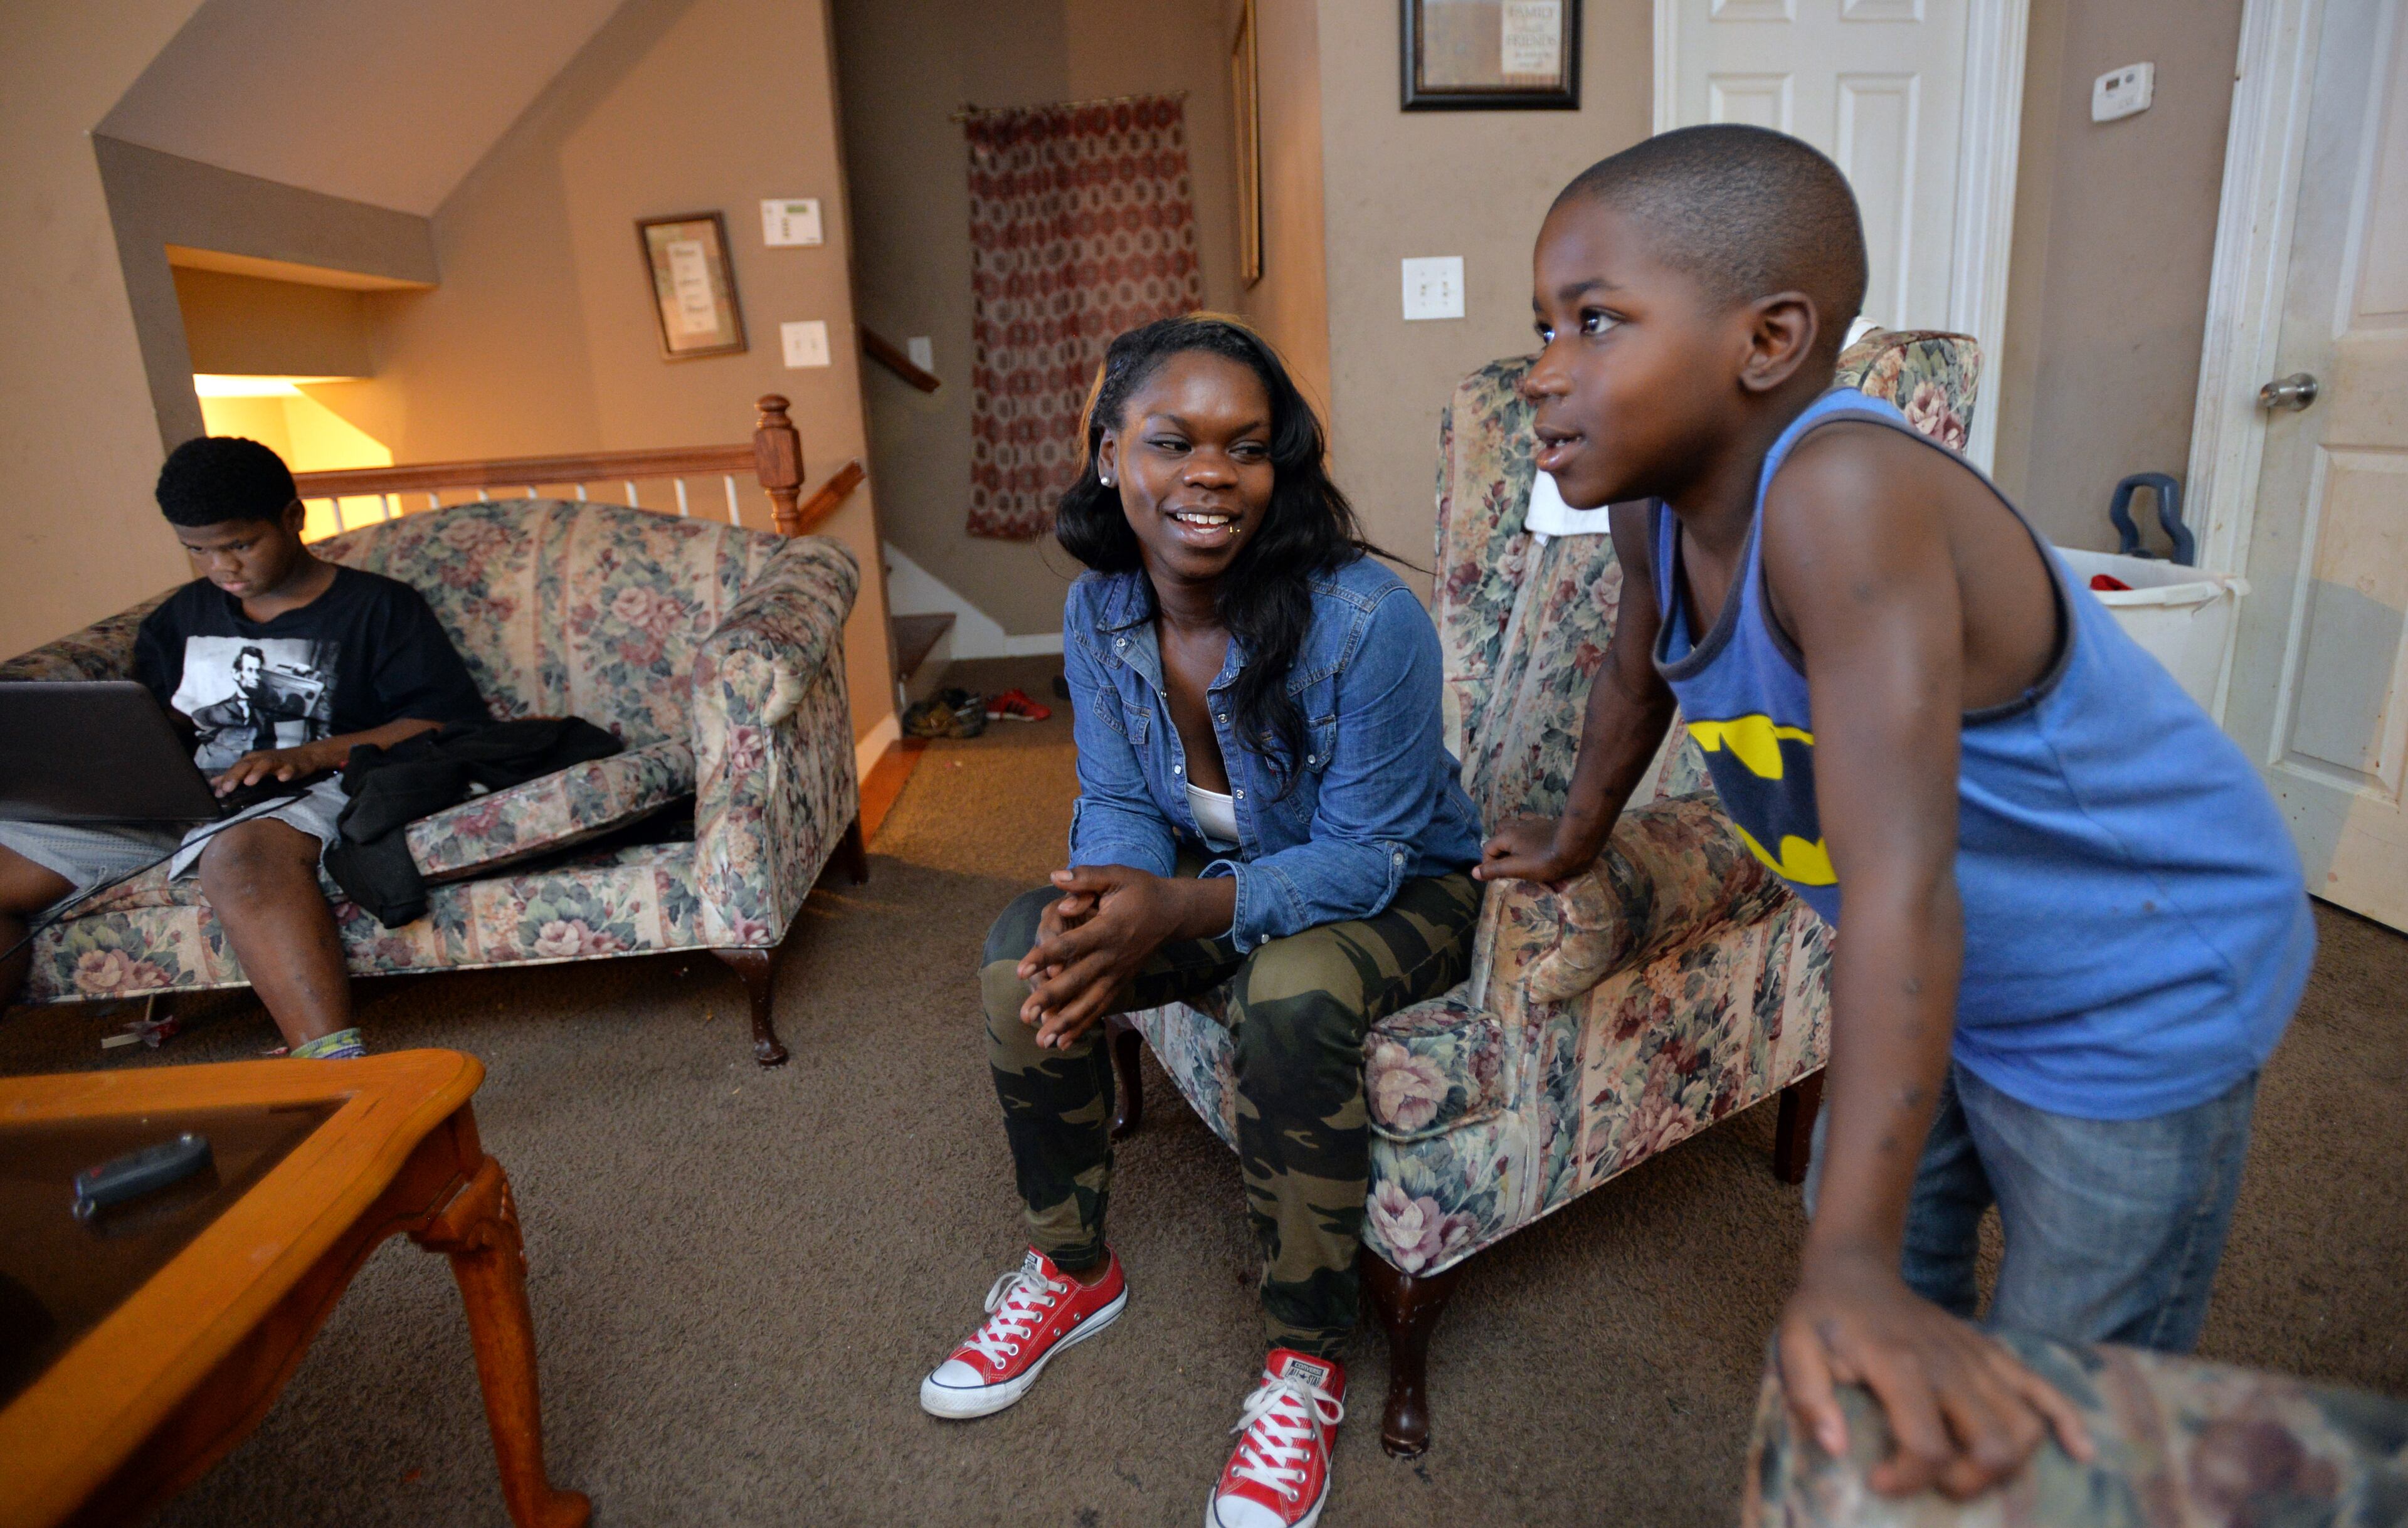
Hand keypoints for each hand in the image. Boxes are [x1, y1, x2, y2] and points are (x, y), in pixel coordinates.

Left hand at [211, 742, 336, 794]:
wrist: (305, 756)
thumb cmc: (276, 764)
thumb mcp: (254, 768)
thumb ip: (235, 775)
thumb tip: (214, 783)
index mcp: (251, 760)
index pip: (235, 769)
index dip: (226, 780)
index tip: (218, 794)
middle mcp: (262, 758)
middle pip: (246, 765)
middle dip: (236, 776)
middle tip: (228, 789)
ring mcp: (278, 761)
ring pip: (265, 765)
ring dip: (257, 772)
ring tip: (249, 782)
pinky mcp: (292, 765)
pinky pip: (288, 769)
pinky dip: (285, 772)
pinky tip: (282, 779)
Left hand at [1014, 866, 1187, 1050]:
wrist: (1174, 913)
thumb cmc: (1141, 891)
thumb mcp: (1117, 875)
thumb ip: (1086, 876)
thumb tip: (1054, 876)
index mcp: (1108, 929)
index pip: (1071, 945)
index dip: (1045, 956)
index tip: (1021, 969)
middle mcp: (1112, 956)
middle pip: (1077, 980)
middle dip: (1050, 999)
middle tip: (1025, 1015)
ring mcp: (1118, 973)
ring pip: (1089, 1002)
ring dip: (1065, 1023)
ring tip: (1041, 1041)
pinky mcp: (1121, 982)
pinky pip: (1101, 1007)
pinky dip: (1083, 1025)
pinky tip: (1064, 1043)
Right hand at [1473, 814, 1598, 883]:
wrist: (1576, 845)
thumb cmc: (1545, 859)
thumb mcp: (1517, 868)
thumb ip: (1495, 870)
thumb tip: (1474, 872)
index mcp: (1507, 836)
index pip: (1488, 848)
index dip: (1488, 864)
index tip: (1497, 877)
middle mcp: (1517, 826)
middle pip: (1499, 832)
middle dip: (1498, 846)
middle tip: (1506, 863)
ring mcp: (1533, 823)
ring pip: (1514, 824)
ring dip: (1511, 835)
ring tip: (1516, 850)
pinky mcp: (1547, 823)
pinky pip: (1531, 822)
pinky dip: (1527, 829)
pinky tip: (1533, 837)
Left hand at [1776, 1251, 2092, 1498]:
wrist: (1856, 1270)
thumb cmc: (1824, 1315)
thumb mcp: (1794, 1347)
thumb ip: (1808, 1397)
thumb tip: (1835, 1449)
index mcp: (1900, 1365)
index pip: (1927, 1444)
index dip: (1909, 1479)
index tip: (1880, 1482)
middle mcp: (1949, 1364)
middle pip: (1994, 1444)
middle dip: (1968, 1483)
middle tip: (1931, 1481)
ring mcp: (1977, 1358)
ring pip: (2025, 1426)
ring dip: (2008, 1465)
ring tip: (1968, 1472)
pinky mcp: (1992, 1353)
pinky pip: (2043, 1387)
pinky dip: (2066, 1421)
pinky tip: (2079, 1451)